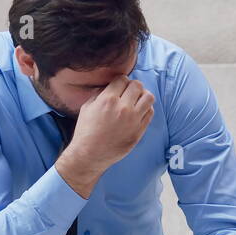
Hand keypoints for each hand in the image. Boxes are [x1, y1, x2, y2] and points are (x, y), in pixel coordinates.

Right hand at [56, 75, 153, 196]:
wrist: (89, 155)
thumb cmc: (86, 131)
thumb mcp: (87, 108)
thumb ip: (99, 94)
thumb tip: (110, 86)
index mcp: (108, 100)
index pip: (122, 79)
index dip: (120, 82)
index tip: (118, 87)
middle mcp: (123, 108)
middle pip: (137, 85)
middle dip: (132, 87)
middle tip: (128, 93)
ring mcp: (133, 120)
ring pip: (149, 97)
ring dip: (143, 96)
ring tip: (136, 101)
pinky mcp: (139, 131)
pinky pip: (150, 113)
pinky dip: (146, 109)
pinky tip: (138, 112)